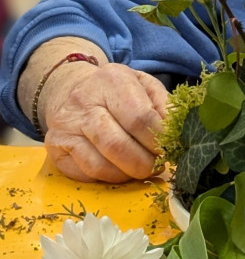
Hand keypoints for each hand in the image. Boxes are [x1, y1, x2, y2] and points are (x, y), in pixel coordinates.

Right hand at [19, 38, 167, 182]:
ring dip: (127, 174)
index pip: (139, 117)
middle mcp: (84, 102)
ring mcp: (66, 126)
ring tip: (143, 170)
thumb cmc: (118, 90)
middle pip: (117, 144)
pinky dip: (109, 178)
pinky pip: (85, 173)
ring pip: (99, 164)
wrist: (73, 89)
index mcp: (112, 80)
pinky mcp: (55, 147)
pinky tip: (121, 171)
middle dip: (144, 162)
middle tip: (159, 166)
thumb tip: (176, 134)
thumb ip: (162, 105)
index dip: (158, 139)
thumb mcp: (144, 85)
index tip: (171, 148)